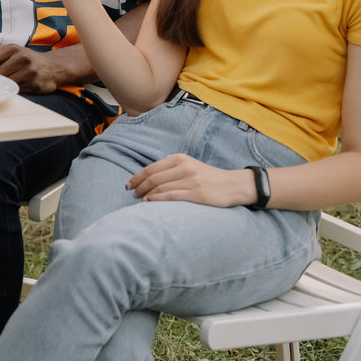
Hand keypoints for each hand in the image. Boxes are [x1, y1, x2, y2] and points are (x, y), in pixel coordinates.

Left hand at [0, 43, 70, 93]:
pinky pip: (17, 90)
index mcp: (13, 49)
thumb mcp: (14, 52)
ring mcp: (29, 72)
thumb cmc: (28, 59)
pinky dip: (12, 91)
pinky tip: (11, 89)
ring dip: (1, 86)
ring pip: (6, 83)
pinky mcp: (35, 84)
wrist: (53, 67)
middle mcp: (22, 58)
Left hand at [127, 153, 256, 207]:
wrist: (233, 185)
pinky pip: (171, 196)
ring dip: (146, 194)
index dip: (137, 177)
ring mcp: (191, 180)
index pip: (151, 168)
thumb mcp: (189, 166)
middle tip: (131, 193)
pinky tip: (149, 202)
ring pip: (160, 187)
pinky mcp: (197, 193)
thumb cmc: (207, 177)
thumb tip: (147, 178)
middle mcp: (184, 167)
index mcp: (180, 158)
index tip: (128, 184)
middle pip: (153, 178)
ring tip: (139, 199)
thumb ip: (171, 169)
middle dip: (139, 186)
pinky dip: (157, 199)